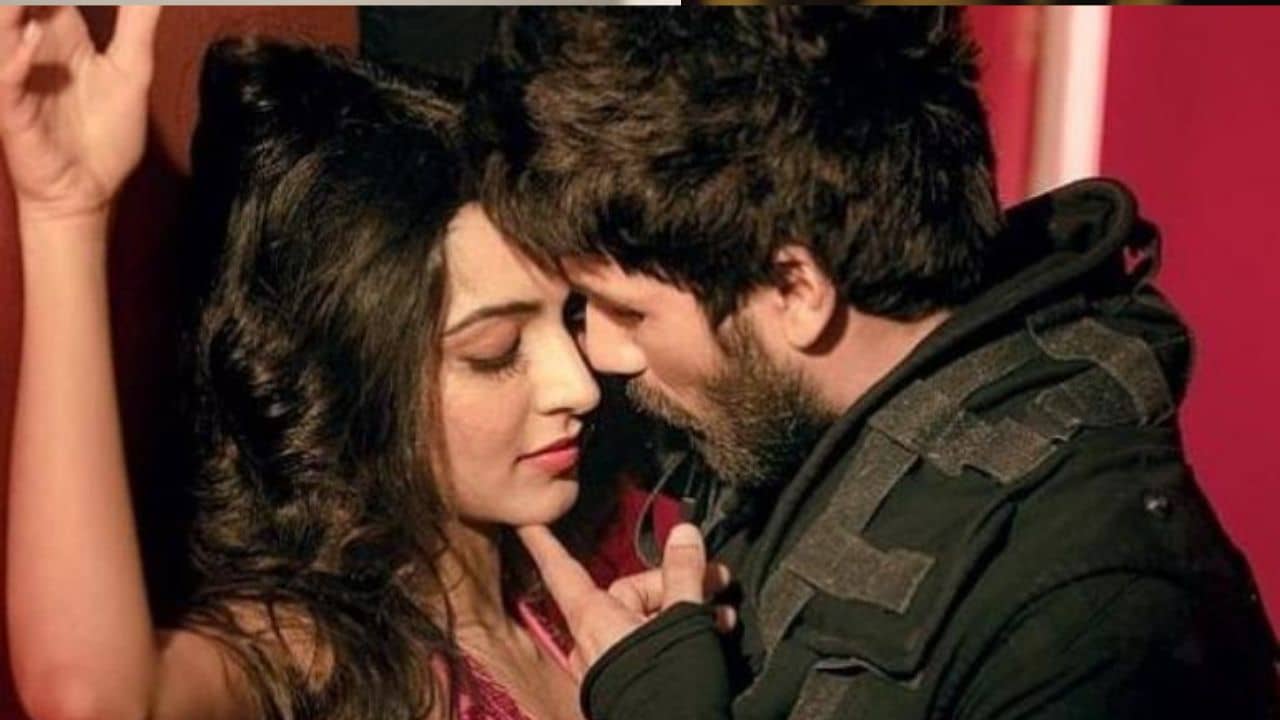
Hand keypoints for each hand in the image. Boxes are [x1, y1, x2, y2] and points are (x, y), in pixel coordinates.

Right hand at [0, 6, 159, 221]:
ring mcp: (16, 72)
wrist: (88, 191)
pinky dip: (15, 57)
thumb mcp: (132, 70)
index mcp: (60, 30)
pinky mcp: (11, 107)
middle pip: (23, 0)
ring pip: (2, 28)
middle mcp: (32, 43)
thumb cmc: (106, 134)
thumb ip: (138, 21)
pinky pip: (4, 77)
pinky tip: (31, 40)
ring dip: (14, 9)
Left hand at [518, 523, 734, 679]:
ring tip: (722, 616)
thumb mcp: (684, 620)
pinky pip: (647, 646)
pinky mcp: (626, 683)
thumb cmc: (669, 683)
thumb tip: (684, 532)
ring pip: (645, 620)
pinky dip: (676, 636)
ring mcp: (608, 665)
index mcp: (594, 618)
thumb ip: (684, 574)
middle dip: (677, 584)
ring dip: (685, 611)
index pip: (563, 569)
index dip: (545, 543)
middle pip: (630, 593)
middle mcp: (593, 640)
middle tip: (716, 581)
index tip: (525, 523)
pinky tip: (712, 635)